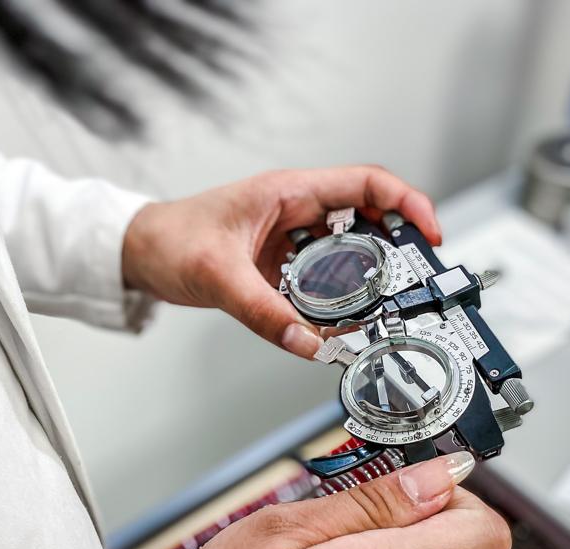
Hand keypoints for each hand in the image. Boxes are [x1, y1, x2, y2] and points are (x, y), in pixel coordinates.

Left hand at [121, 166, 440, 358]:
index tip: (430, 234)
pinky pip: (323, 279)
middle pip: (368, 220)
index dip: (408, 203)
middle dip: (396, 249)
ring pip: (348, 253)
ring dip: (367, 278)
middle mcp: (296, 211)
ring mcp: (291, 239)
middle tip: (412, 283)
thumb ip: (264, 312)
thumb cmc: (169, 240)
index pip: (367, 184)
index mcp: (289, 192)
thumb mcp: (218, 275)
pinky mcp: (281, 264)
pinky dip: (337, 299)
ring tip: (382, 307)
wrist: (139, 252)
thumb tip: (308, 343)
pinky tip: (340, 320)